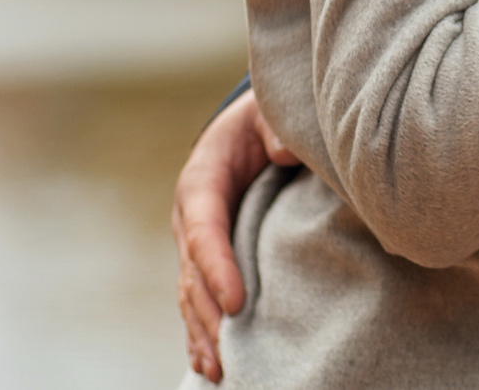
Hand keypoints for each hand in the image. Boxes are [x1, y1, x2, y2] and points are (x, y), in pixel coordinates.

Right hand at [173, 89, 300, 381]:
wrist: (251, 122)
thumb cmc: (265, 118)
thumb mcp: (269, 114)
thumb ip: (276, 131)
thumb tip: (286, 153)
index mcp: (202, 180)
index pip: (204, 230)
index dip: (217, 267)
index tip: (237, 302)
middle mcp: (191, 216)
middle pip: (193, 273)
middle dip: (209, 315)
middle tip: (229, 354)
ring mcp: (195, 241)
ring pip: (192, 294)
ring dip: (203, 333)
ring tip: (218, 370)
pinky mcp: (207, 258)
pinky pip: (199, 298)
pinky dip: (201, 332)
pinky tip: (210, 365)